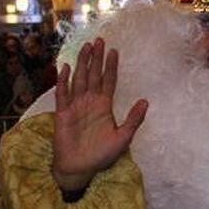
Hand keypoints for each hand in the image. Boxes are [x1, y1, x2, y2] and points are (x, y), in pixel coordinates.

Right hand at [51, 37, 147, 193]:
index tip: (114, 51)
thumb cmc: (101, 155)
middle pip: (94, 75)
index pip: (109, 81)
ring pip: (79, 80)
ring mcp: (75, 106)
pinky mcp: (62, 113)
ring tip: (86, 47)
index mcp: (104, 106)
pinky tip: (66, 68)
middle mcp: (90, 102)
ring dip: (82, 64)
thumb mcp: (123, 138)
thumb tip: (145, 101)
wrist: (80, 168)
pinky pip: (62, 94)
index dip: (111, 66)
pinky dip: (63, 81)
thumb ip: (133, 120)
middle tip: (99, 40)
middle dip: (96, 58)